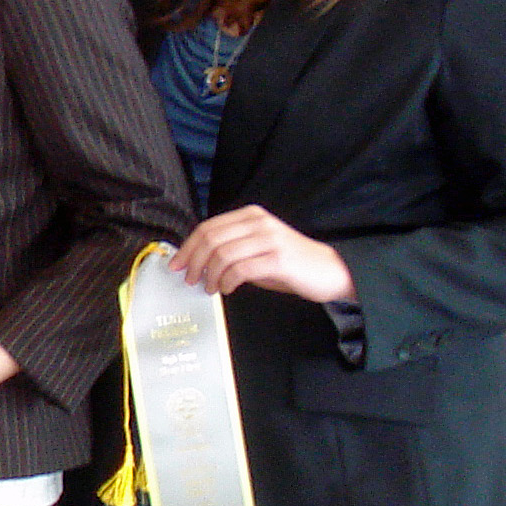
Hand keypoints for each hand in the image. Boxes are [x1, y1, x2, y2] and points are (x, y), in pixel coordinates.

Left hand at [172, 205, 354, 303]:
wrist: (329, 271)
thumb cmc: (288, 263)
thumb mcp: (255, 249)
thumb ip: (230, 249)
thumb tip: (195, 261)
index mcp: (251, 216)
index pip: (208, 228)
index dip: (188, 247)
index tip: (177, 265)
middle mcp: (259, 223)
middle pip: (211, 239)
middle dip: (194, 262)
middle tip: (189, 279)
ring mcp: (270, 239)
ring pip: (222, 254)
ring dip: (210, 275)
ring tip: (210, 288)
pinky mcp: (278, 259)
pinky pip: (240, 269)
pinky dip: (227, 281)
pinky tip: (227, 289)